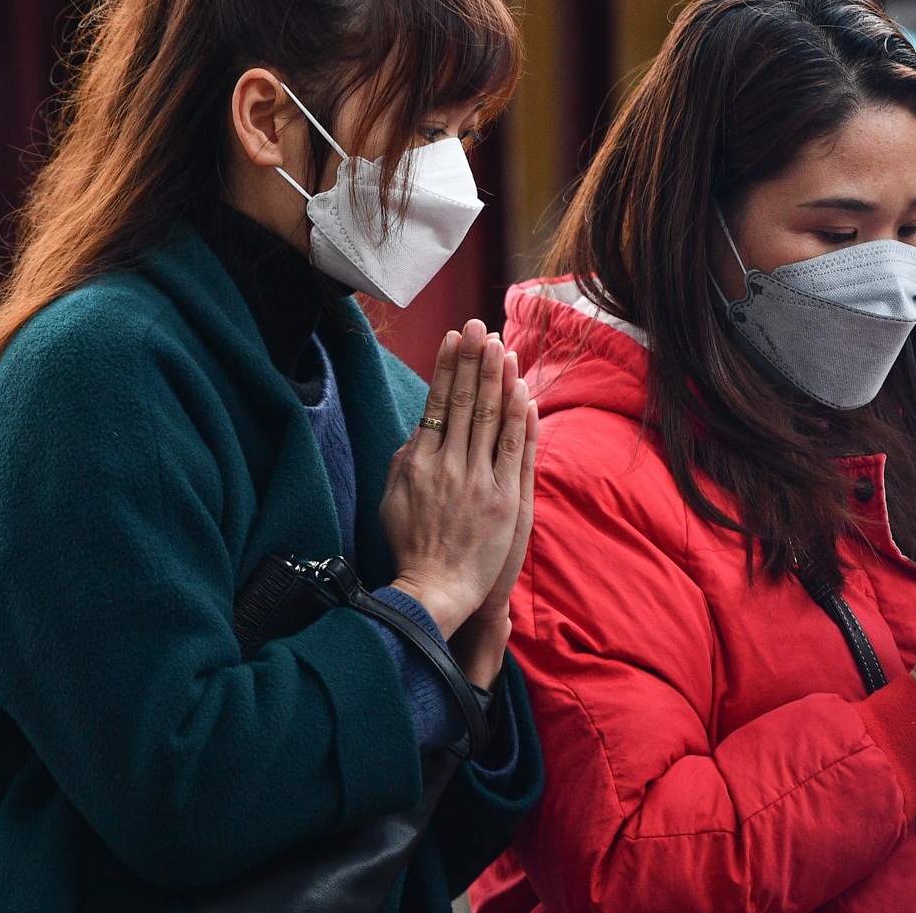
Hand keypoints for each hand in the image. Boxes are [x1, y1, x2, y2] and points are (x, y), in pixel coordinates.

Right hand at [381, 320, 531, 644]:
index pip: (437, 403)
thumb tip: (419, 427)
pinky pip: (513, 451)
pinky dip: (519, 420)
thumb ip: (405, 459)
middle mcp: (449, 466)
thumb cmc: (410, 547)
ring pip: (490, 419)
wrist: (433, 591)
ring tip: (503, 346)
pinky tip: (524, 392)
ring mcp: (478, 481)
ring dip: (498, 379)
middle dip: (473, 360)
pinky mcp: (504, 500)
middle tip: (480, 325)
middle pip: (464, 402)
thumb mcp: (391, 499)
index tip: (454, 337)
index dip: (448, 367)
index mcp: (419, 462)